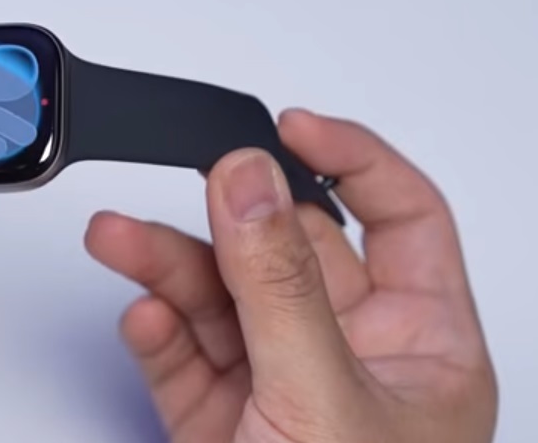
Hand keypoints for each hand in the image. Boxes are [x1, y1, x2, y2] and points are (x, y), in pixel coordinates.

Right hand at [85, 109, 497, 441]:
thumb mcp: (322, 403)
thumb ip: (282, 287)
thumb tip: (249, 181)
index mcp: (421, 348)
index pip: (402, 219)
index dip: (353, 159)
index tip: (289, 124)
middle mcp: (351, 360)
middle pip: (286, 252)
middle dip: (224, 219)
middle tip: (181, 189)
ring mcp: (280, 391)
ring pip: (221, 299)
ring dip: (166, 264)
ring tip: (116, 240)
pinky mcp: (220, 424)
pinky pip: (182, 356)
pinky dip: (156, 332)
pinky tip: (141, 315)